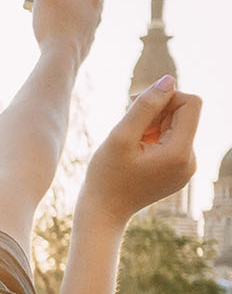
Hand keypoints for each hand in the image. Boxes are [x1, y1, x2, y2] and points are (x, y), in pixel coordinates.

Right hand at [28, 0, 104, 69]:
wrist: (60, 61)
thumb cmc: (57, 27)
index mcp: (92, 1)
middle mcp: (95, 16)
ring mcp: (90, 33)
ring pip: (84, 17)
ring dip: (73, 10)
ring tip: (55, 9)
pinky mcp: (81, 46)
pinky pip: (77, 32)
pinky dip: (68, 27)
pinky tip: (55, 30)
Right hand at [77, 75, 199, 229]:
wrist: (103, 213)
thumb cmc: (105, 176)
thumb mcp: (120, 136)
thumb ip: (144, 106)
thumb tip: (169, 79)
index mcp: (180, 153)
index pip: (190, 103)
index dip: (165, 97)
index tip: (138, 107)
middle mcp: (191, 161)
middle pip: (184, 114)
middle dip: (158, 113)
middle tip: (128, 126)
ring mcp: (187, 168)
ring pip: (177, 127)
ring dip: (154, 126)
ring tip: (130, 143)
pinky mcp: (179, 172)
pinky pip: (173, 142)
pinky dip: (154, 139)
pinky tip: (135, 153)